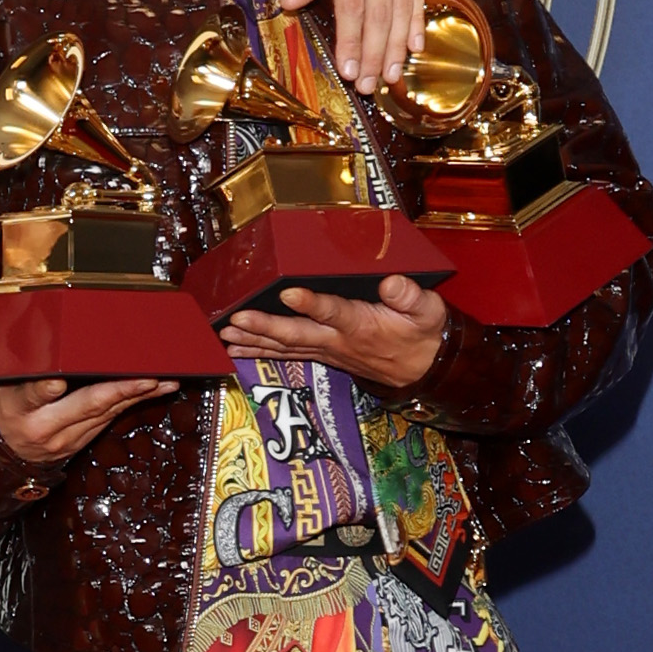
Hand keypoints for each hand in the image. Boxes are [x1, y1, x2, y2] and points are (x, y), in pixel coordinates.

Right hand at [0, 372, 177, 469]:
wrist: (4, 449)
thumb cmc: (6, 405)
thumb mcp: (3, 384)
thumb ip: (25, 365)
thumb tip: (45, 327)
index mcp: (19, 408)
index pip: (33, 395)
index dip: (45, 389)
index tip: (57, 382)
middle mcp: (44, 428)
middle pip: (86, 406)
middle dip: (120, 390)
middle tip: (148, 379)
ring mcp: (66, 440)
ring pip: (106, 413)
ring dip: (137, 396)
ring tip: (165, 381)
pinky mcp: (82, 443)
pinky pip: (110, 419)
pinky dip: (132, 402)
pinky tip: (154, 391)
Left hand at [223, 274, 447, 391]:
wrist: (424, 368)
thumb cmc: (423, 334)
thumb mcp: (428, 311)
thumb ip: (409, 296)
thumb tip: (391, 282)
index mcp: (362, 325)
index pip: (333, 312)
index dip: (311, 303)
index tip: (288, 292)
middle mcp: (338, 341)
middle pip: (295, 334)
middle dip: (263, 326)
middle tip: (235, 319)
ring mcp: (327, 350)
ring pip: (284, 346)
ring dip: (253, 340)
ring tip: (224, 334)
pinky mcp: (322, 353)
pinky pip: (285, 354)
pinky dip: (259, 351)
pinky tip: (236, 348)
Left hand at [290, 0, 424, 87]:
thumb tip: (293, 4)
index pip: (351, 4)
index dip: (350, 40)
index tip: (348, 69)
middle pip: (379, 12)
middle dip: (374, 53)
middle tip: (369, 85)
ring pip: (401, 5)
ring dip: (396, 44)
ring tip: (391, 75)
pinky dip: (417, 17)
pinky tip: (415, 42)